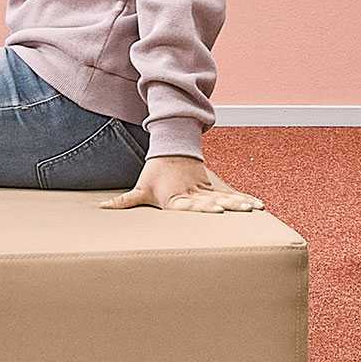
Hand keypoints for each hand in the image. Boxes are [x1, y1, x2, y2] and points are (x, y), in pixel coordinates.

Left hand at [102, 154, 262, 213]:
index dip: (202, 207)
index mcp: (177, 197)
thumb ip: (124, 202)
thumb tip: (101, 208)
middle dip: (226, 206)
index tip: (215, 209)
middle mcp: (194, 194)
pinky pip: (232, 195)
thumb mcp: (140, 189)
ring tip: (255, 209)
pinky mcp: (213, 188)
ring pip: (226, 197)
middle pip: (211, 201)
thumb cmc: (155, 174)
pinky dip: (245, 199)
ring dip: (240, 203)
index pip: (190, 205)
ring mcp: (206, 190)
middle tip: (238, 211)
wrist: (172, 150)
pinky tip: (259, 205)